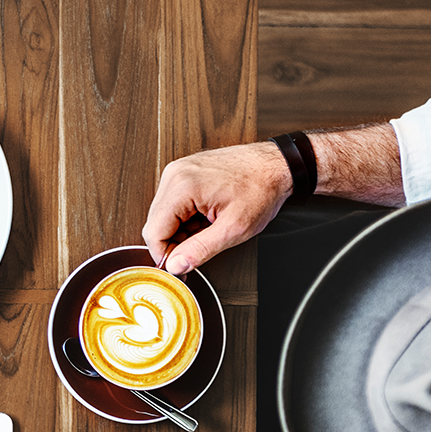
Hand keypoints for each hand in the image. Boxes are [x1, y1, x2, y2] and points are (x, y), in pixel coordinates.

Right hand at [143, 141, 291, 274]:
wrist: (276, 165)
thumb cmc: (261, 188)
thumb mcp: (234, 229)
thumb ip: (200, 250)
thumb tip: (175, 265)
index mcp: (183, 186)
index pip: (154, 232)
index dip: (165, 255)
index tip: (179, 267)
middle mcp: (175, 174)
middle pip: (156, 223)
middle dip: (174, 243)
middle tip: (199, 250)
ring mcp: (178, 171)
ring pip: (164, 215)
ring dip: (181, 230)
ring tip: (209, 229)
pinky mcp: (184, 173)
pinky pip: (173, 204)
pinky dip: (186, 218)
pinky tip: (206, 218)